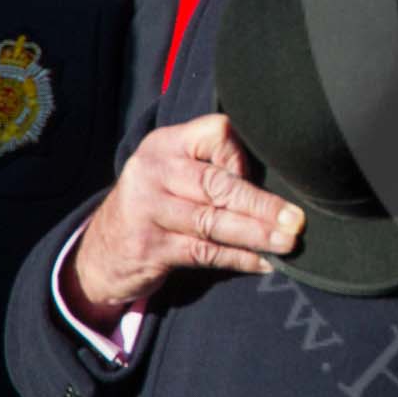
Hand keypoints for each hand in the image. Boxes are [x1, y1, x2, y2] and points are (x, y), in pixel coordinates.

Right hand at [63, 113, 304, 328]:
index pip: (216, 133)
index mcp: (166, 144)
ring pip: (213, 222)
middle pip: (218, 184)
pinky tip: (264, 263)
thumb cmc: (157, 204)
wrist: (100, 251)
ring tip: (288, 242)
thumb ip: (212, 166)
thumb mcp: (173, 172)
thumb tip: (282, 177)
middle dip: (263, 204)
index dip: (243, 155)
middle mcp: (153, 171)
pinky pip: (204, 253)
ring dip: (257, 235)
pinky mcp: (149, 247)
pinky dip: (239, 259)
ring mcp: (147, 210)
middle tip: (297, 220)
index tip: (267, 175)